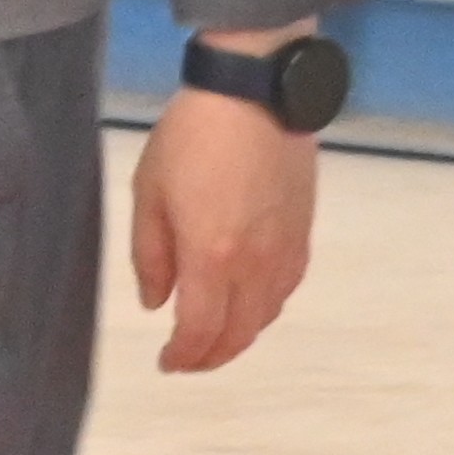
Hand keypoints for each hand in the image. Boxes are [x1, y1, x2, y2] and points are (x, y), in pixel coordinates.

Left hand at [132, 48, 321, 372]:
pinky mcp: (303, 231)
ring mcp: (285, 249)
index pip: (200, 331)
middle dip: (211, 356)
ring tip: (216, 334)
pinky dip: (265, 307)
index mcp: (212, 256)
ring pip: (267, 315)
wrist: (256, 91)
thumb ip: (151, 255)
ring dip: (240, 334)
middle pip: (239, 333)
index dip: (183, 356)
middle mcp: (256, 263)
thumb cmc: (192, 135)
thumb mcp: (150, 192)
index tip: (167, 363)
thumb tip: (156, 302)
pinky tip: (250, 300)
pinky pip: (286, 288)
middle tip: (188, 359)